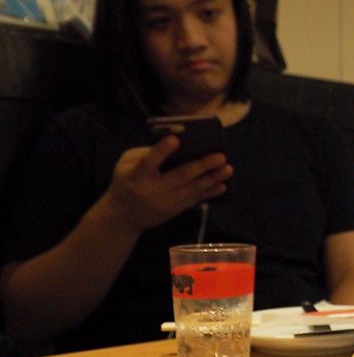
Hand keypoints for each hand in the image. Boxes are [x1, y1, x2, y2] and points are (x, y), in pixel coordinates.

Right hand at [102, 135, 231, 231]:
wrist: (122, 216)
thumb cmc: (126, 181)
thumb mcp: (125, 164)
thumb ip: (145, 153)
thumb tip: (175, 144)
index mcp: (135, 175)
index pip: (148, 162)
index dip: (161, 151)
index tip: (175, 139)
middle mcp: (151, 190)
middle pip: (179, 176)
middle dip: (201, 166)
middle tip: (221, 156)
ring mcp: (164, 202)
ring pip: (191, 190)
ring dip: (212, 179)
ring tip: (228, 169)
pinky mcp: (174, 210)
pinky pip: (194, 200)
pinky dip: (209, 193)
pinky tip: (223, 185)